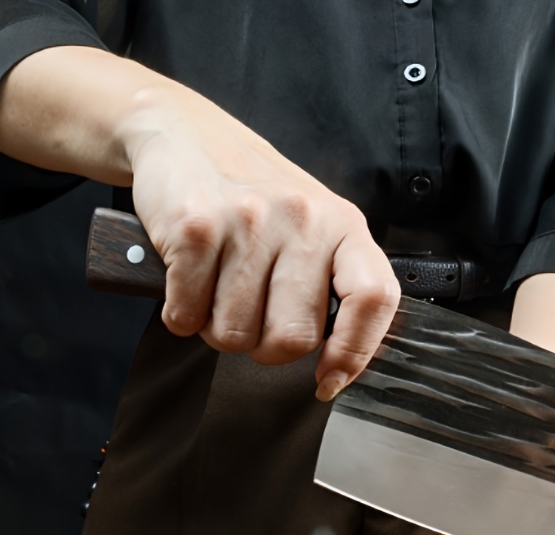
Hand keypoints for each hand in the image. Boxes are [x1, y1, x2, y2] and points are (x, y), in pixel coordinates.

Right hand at [0, 47, 398, 401]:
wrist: (185, 133)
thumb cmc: (257, 198)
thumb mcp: (315, 226)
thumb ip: (334, 284)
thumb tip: (337, 368)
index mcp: (344, 226)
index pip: (373, 299)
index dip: (354, 353)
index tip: (328, 381)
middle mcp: (304, 220)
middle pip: (293, 339)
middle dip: (264, 348)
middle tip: (252, 318)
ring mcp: (248, 221)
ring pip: (235, 335)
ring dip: (219, 330)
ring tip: (218, 290)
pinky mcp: (195, 227)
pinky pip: (187, 315)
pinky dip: (181, 314)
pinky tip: (188, 282)